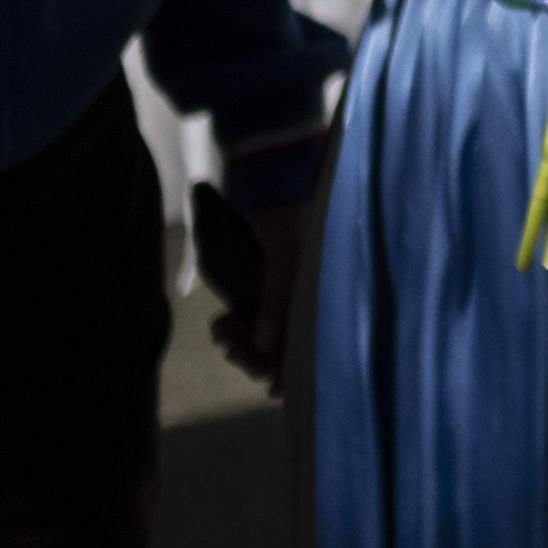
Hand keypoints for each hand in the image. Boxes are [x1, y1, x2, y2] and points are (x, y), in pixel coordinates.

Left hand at [210, 195, 311, 392]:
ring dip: (245, 342)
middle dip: (258, 354)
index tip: (270, 383)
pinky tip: (224, 322)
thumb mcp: (284, 248)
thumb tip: (266, 348)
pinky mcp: (272, 281)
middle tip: (229, 343)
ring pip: (272, 335)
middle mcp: (314, 290)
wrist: (268, 164)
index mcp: (326, 284)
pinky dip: (242, 326)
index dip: (297, 369)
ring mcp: (292, 287)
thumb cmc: (285, 201)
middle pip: (292, 344)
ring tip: (221, 330)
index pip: (318, 342)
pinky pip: (259, 319)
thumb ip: (278, 296)